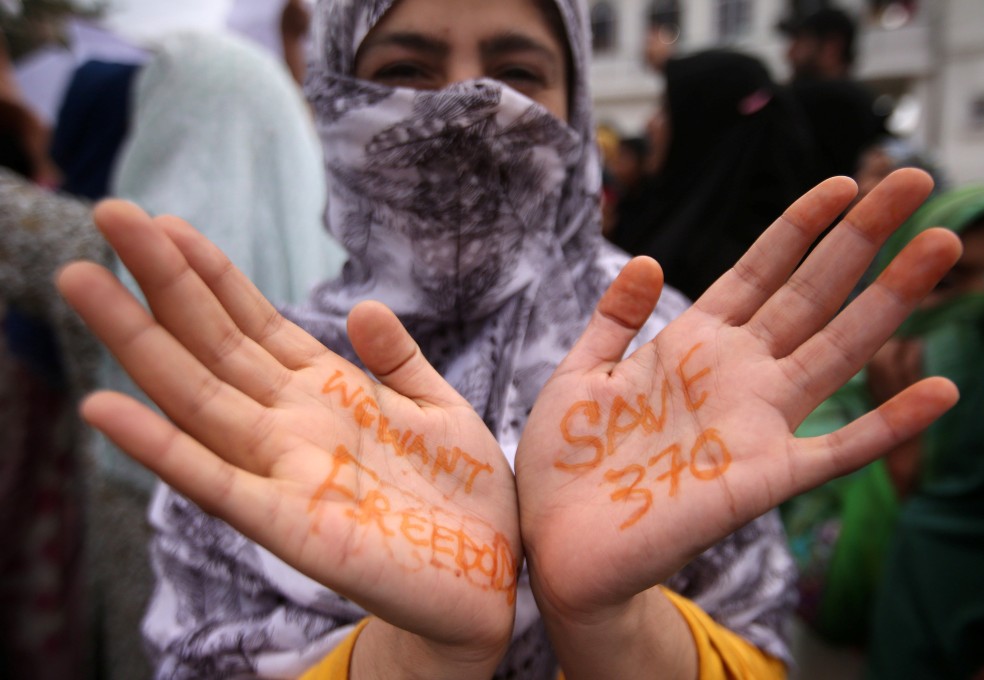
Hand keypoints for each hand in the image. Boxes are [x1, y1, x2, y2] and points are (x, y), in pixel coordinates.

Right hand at [57, 202, 518, 676]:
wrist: (488, 574)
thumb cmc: (461, 493)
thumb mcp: (439, 408)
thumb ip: (399, 359)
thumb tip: (361, 305)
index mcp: (327, 391)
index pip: (253, 320)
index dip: (211, 272)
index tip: (166, 221)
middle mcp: (291, 423)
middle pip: (211, 342)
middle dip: (160, 281)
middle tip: (107, 211)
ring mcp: (282, 471)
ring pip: (196, 395)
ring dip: (137, 341)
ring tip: (79, 280)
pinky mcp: (288, 525)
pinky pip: (213, 481)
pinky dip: (160, 446)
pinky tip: (106, 407)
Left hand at [516, 170, 960, 671]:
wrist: (556, 546)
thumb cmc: (565, 463)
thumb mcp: (580, 375)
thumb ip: (614, 319)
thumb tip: (647, 258)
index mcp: (691, 346)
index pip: (759, 271)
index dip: (800, 226)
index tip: (844, 182)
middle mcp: (734, 375)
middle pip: (812, 292)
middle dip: (863, 235)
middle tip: (915, 178)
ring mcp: (755, 423)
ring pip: (838, 349)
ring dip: (891, 298)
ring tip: (943, 243)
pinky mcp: (763, 479)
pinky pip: (839, 448)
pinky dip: (889, 422)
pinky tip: (940, 389)